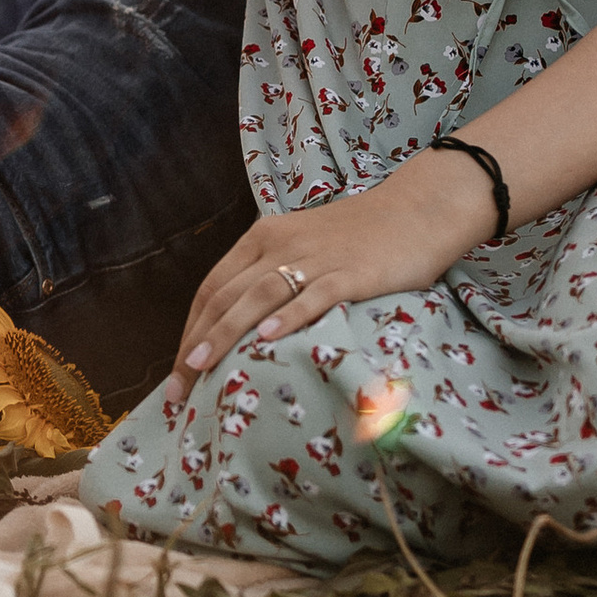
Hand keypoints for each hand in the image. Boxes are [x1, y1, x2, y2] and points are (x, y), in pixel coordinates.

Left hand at [164, 153, 498, 403]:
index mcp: (262, 238)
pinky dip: (287, 317)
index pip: (211, 287)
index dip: (189, 329)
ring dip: (224, 333)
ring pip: (257, 296)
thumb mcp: (302, 246)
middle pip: (224, 296)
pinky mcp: (350, 273)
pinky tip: (266, 339)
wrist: (417, 209)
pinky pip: (312, 296)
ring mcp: (315, 258)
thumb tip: (243, 326)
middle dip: (196, 343)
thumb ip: (272, 275)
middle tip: (178, 387)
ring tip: (201, 368)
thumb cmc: (360, 236)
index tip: (178, 369)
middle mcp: (280, 244)